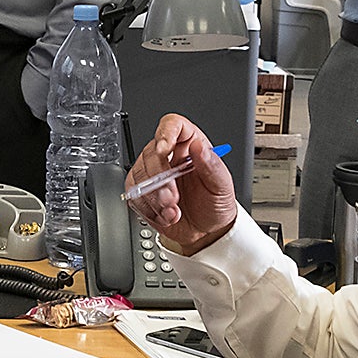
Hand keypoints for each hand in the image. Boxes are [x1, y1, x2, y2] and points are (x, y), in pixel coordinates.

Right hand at [128, 114, 235, 255]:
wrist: (207, 231)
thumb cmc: (216, 203)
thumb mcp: (222, 185)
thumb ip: (212, 166)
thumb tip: (199, 147)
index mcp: (189, 145)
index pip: (173, 125)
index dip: (165, 133)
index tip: (164, 150)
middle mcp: (169, 156)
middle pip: (151, 153)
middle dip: (160, 179)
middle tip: (172, 198)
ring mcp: (153, 174)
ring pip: (139, 176)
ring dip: (155, 198)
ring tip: (173, 211)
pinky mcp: (143, 193)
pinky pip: (135, 196)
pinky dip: (150, 210)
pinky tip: (166, 216)